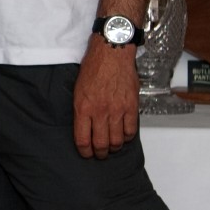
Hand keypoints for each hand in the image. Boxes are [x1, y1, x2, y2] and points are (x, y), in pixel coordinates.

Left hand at [73, 37, 138, 158]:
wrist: (111, 54)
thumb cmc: (92, 68)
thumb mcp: (77, 90)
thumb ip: (81, 109)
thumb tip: (84, 126)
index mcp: (83, 108)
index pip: (82, 139)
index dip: (84, 151)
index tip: (85, 154)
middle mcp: (100, 112)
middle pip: (101, 144)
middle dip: (99, 153)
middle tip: (99, 154)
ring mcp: (117, 110)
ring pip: (117, 140)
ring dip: (114, 147)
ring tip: (111, 146)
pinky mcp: (131, 107)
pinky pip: (131, 130)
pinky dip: (127, 136)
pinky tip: (123, 135)